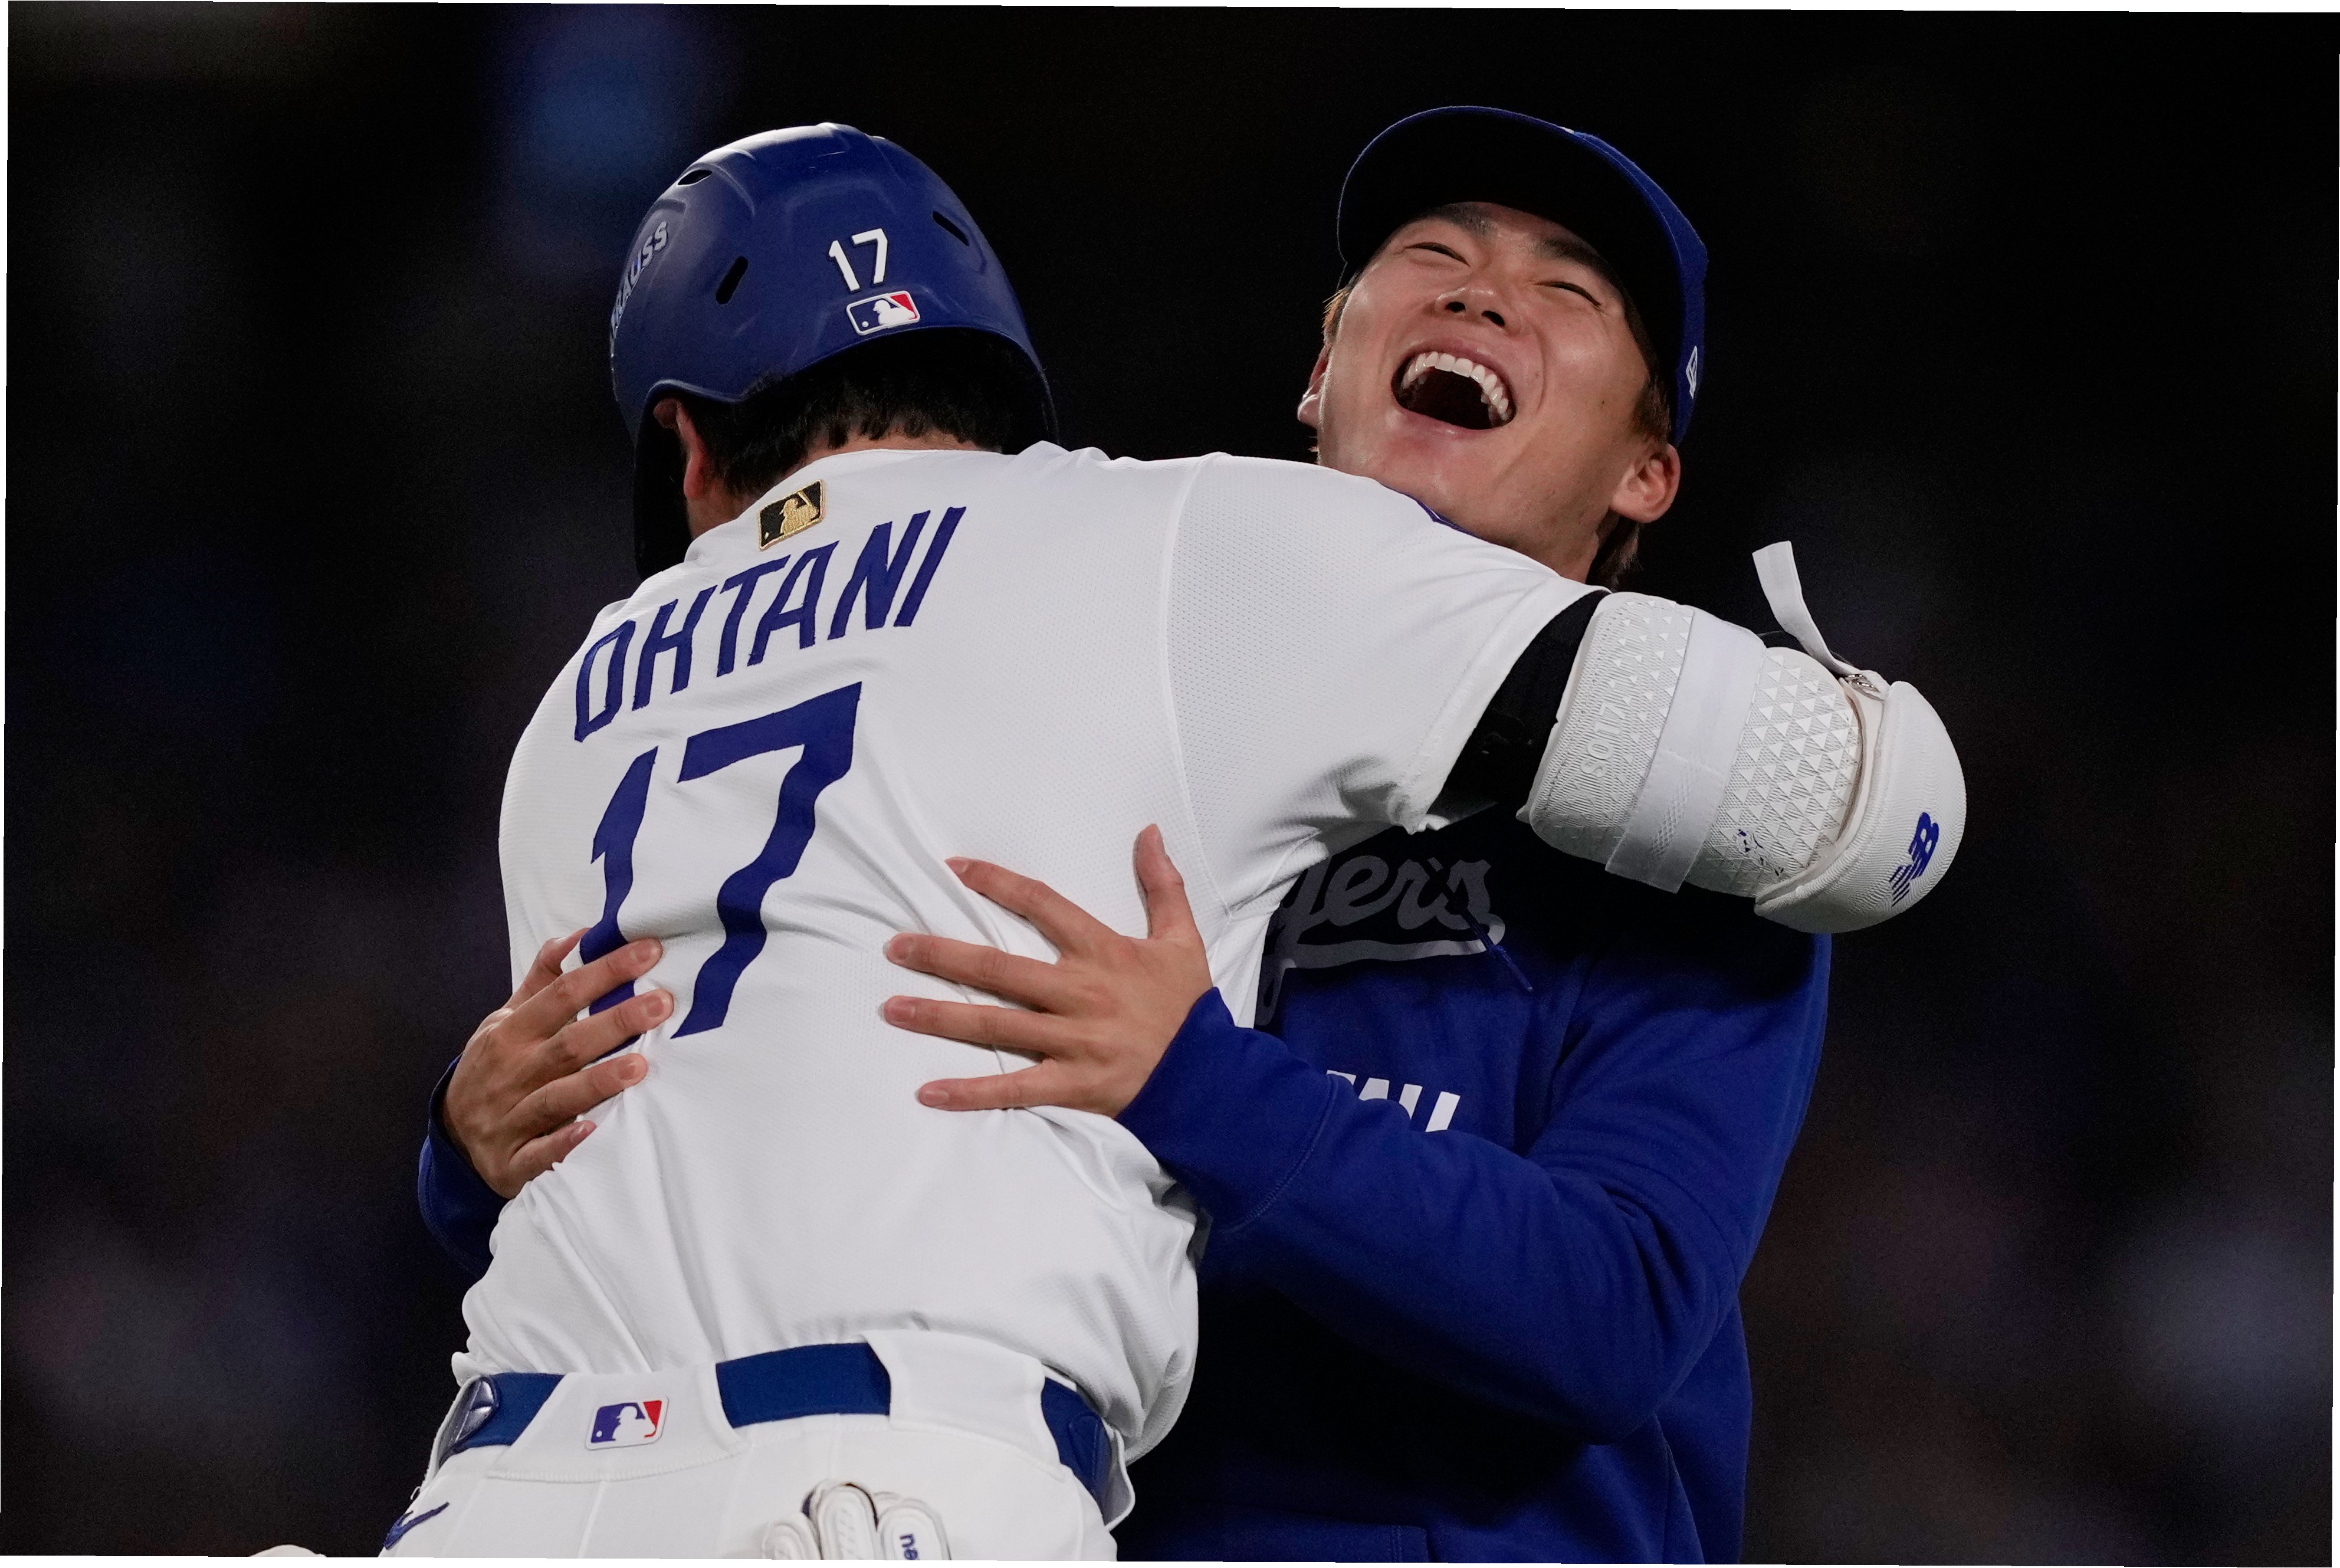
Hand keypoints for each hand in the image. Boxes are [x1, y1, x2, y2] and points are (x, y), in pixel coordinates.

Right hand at [444, 931, 671, 1198]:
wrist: (450, 1135)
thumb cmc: (494, 1068)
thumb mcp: (505, 1021)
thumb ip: (542, 981)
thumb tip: (576, 937)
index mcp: (510, 1034)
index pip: (561, 996)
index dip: (604, 972)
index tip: (649, 952)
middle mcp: (511, 1073)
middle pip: (567, 1045)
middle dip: (614, 1022)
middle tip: (662, 1003)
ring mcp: (509, 1118)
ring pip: (558, 1098)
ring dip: (597, 1082)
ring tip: (640, 1065)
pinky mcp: (512, 1162)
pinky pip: (539, 1154)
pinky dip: (564, 1145)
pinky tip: (592, 1132)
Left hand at [883, 825, 1210, 1116]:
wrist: (1210, 1078)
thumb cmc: (1189, 1008)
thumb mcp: (1183, 939)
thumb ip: (1162, 885)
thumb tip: (1150, 832)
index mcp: (1103, 952)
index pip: (1041, 905)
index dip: (996, 883)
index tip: (953, 869)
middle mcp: (1080, 993)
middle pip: (998, 968)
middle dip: (942, 955)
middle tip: (894, 946)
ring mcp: (1072, 1042)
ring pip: (994, 1025)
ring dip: (939, 1016)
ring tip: (891, 1008)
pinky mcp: (1071, 1086)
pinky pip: (1013, 1090)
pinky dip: (970, 1093)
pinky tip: (928, 1092)